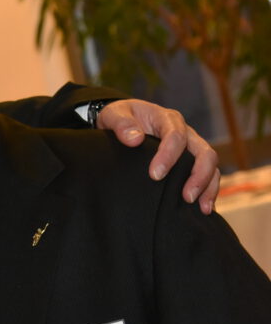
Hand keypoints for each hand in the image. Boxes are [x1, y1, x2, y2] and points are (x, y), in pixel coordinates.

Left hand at [97, 100, 219, 213]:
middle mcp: (185, 132)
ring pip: (210, 165)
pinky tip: (203, 208)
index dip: (169, 156)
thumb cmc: (119, 117)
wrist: (122, 121)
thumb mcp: (114, 115)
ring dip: (208, 186)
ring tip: (201, 208)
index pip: (176, 136)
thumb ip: (121, 124)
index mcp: (166, 119)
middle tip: (186, 197)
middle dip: (198, 175)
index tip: (155, 175)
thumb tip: (134, 139)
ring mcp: (190, 147)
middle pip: (204, 152)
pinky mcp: (190, 160)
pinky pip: (208, 174)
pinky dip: (208, 190)